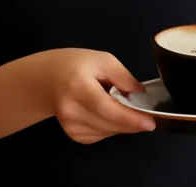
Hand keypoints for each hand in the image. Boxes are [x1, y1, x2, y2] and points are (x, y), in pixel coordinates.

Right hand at [39, 48, 155, 143]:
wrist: (45, 80)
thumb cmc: (75, 65)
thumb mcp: (102, 60)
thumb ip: (123, 76)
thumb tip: (140, 94)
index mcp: (79, 87)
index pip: (108, 109)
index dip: (130, 118)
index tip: (149, 122)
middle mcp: (72, 110)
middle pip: (109, 124)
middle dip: (132, 122)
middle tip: (146, 115)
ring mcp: (70, 126)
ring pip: (108, 132)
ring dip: (121, 123)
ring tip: (121, 106)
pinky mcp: (73, 134)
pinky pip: (101, 135)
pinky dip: (111, 127)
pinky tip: (108, 113)